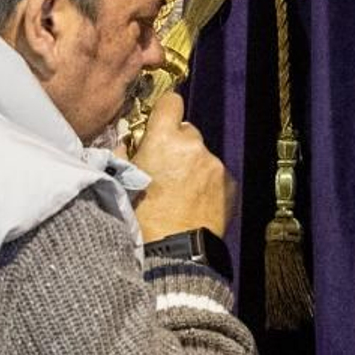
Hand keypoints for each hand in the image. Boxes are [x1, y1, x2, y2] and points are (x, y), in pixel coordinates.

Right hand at [132, 91, 237, 241]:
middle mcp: (193, 145)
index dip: (165, 111)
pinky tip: (195, 202)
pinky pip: (216, 175)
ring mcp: (215, 164)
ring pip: (202, 155)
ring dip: (193, 166)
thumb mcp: (124, 180)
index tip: (161, 121)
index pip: (171, 101)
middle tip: (166, 169)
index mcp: (165, 138)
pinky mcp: (229, 184)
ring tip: (180, 192)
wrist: (175, 253)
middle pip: (187, 131)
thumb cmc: (144, 218)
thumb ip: (126, 153)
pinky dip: (207, 183)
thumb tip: (127, 143)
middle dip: (177, 145)